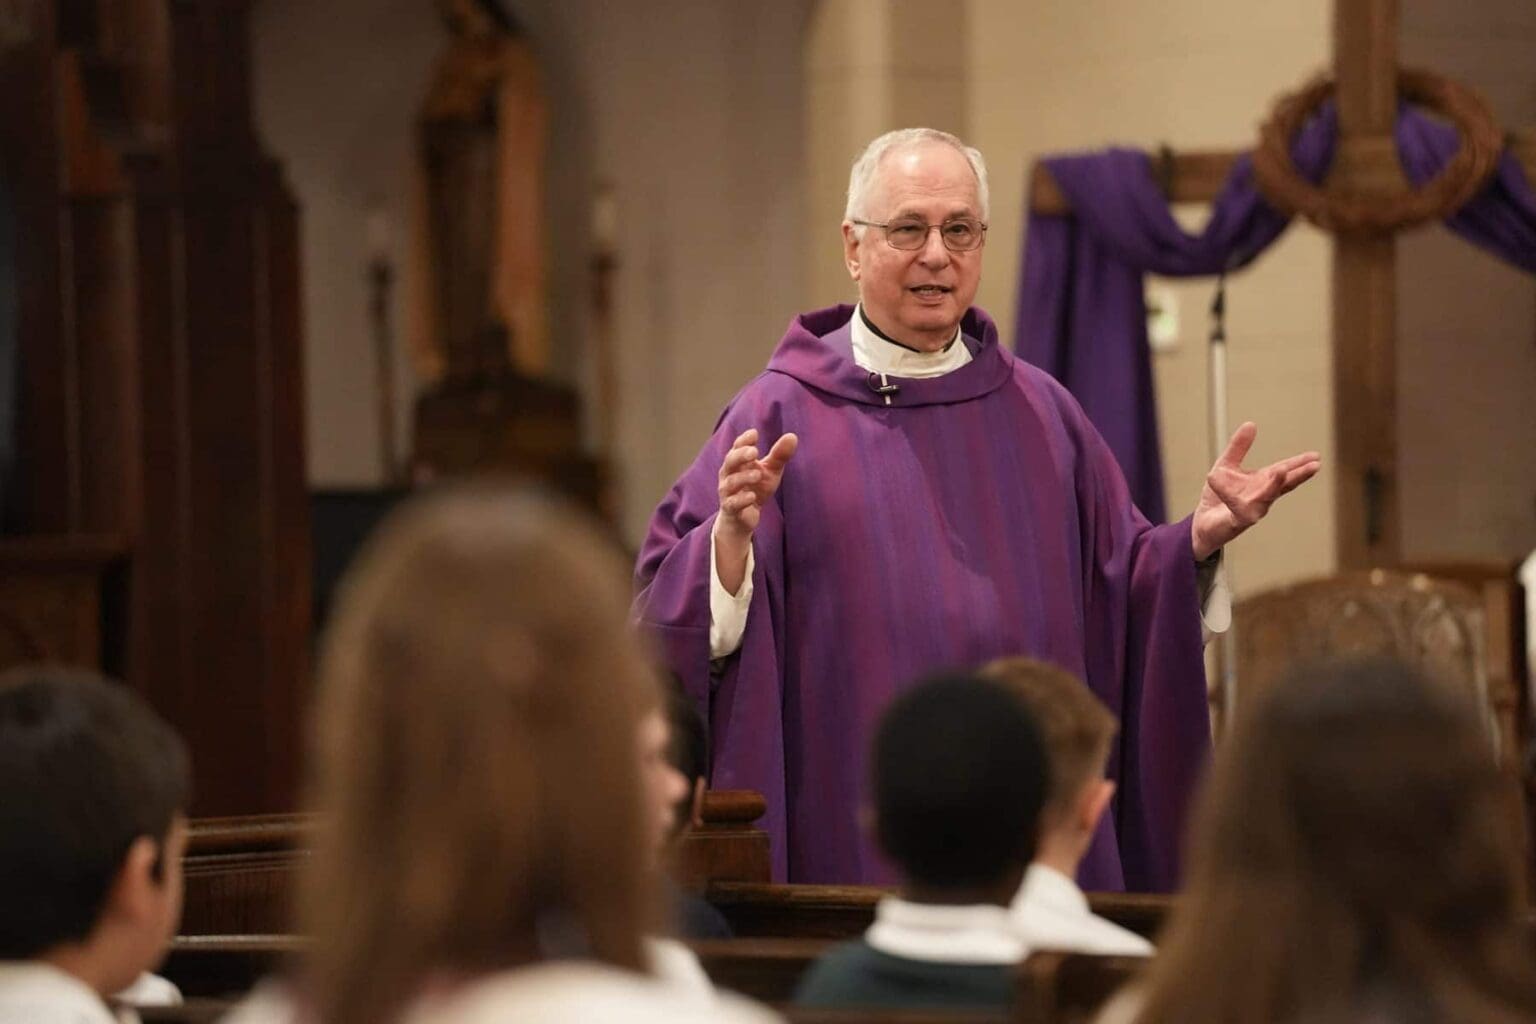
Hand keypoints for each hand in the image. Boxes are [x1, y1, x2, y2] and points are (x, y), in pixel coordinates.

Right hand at [717, 428, 798, 538]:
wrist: (742, 518)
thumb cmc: (756, 489)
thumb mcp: (770, 472)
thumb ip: (779, 456)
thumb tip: (792, 436)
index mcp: (738, 463)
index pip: (737, 447)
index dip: (743, 440)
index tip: (754, 434)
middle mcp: (729, 475)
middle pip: (730, 461)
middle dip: (740, 455)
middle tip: (754, 452)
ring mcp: (728, 492)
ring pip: (731, 482)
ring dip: (744, 477)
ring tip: (758, 474)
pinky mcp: (730, 509)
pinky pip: (733, 503)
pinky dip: (742, 500)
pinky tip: (752, 497)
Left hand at [1191, 422, 1318, 559]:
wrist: (1202, 523)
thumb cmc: (1219, 496)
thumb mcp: (1227, 465)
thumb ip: (1238, 447)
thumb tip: (1251, 424)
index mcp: (1262, 483)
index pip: (1284, 472)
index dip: (1299, 464)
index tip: (1315, 457)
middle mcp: (1262, 497)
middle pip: (1283, 485)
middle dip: (1298, 475)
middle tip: (1315, 466)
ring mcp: (1252, 510)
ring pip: (1266, 498)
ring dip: (1274, 485)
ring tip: (1281, 470)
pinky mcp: (1237, 521)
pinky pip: (1239, 508)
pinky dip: (1234, 496)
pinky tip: (1230, 487)